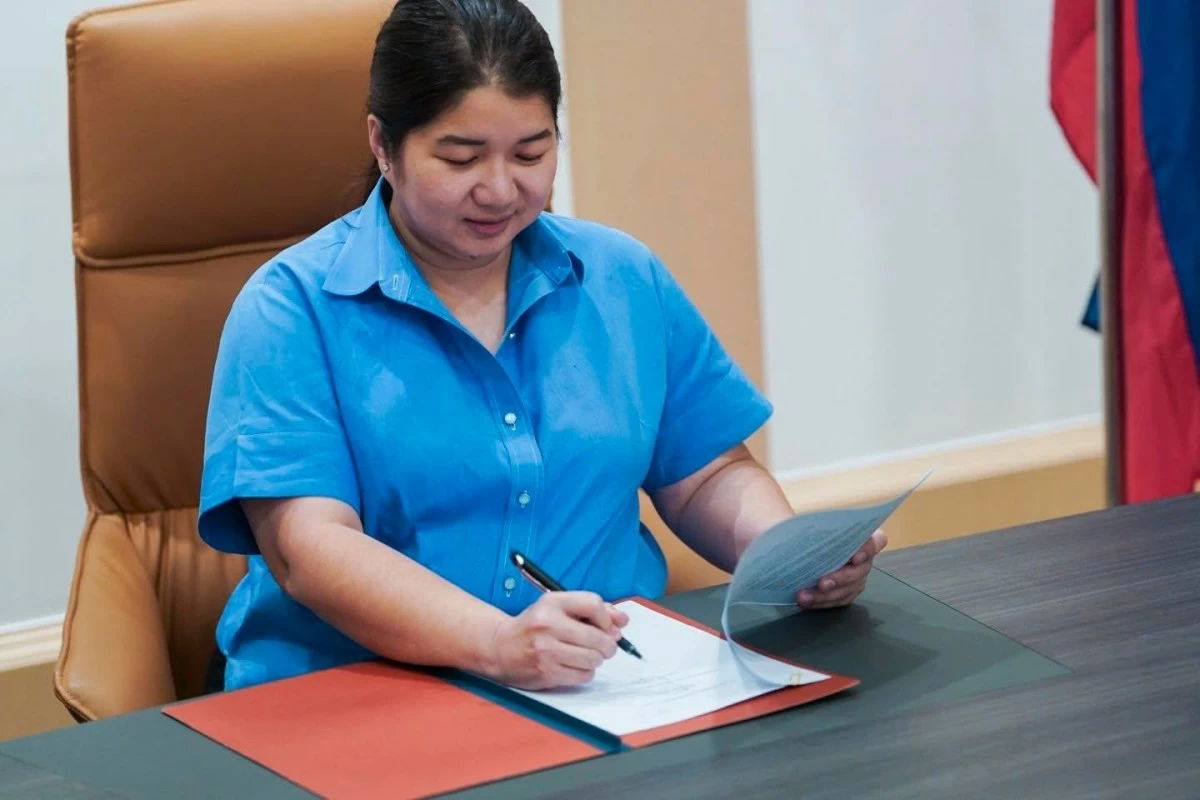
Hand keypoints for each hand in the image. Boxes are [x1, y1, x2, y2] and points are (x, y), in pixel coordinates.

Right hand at [484, 592, 628, 689]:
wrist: (501, 647)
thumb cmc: (535, 625)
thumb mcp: (558, 607)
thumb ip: (591, 610)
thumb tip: (623, 620)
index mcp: (552, 603)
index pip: (594, 605)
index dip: (607, 618)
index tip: (606, 625)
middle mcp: (548, 625)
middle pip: (598, 637)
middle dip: (608, 644)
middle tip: (603, 646)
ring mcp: (546, 650)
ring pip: (593, 658)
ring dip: (596, 659)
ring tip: (586, 655)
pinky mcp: (546, 672)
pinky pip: (583, 675)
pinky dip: (585, 672)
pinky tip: (575, 665)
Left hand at [796, 529, 887, 608]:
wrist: (796, 547)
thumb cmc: (806, 532)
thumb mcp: (806, 525)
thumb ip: (809, 527)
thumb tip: (792, 527)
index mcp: (860, 536)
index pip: (877, 541)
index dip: (869, 549)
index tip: (854, 557)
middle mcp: (863, 559)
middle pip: (861, 571)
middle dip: (841, 578)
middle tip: (822, 583)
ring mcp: (856, 577)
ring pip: (848, 590)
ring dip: (826, 596)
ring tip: (803, 597)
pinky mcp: (845, 592)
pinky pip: (837, 601)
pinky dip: (820, 602)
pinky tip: (805, 602)